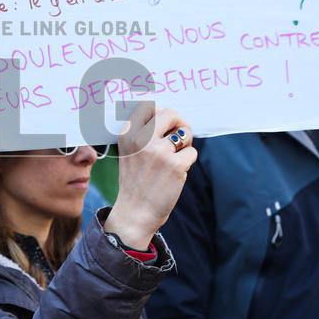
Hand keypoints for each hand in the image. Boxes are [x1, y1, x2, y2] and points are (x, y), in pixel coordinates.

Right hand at [103, 105, 196, 249]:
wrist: (135, 212)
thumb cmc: (136, 180)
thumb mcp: (129, 151)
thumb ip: (143, 132)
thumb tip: (171, 116)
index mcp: (127, 133)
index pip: (149, 107)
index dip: (162, 116)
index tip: (164, 128)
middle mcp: (140, 139)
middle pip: (171, 113)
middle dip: (179, 124)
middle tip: (178, 138)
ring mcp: (158, 151)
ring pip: (184, 133)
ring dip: (184, 144)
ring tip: (175, 158)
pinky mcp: (175, 165)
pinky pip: (191, 152)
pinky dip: (187, 162)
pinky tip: (176, 173)